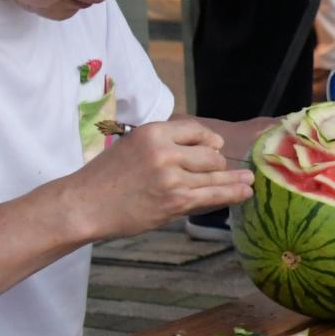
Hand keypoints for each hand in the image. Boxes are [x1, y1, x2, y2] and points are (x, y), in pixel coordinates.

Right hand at [65, 119, 253, 240]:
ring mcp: (172, 178)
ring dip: (234, 180)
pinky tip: (244, 193)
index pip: (197, 130)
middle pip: (211, 154)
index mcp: (154, 132)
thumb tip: (207, 147)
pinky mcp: (175, 202)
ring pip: (215, 176)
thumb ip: (166, 143)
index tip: (217, 147)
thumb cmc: (106, 177)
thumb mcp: (134, 145)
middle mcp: (166, 152)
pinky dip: (232, 194)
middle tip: (222, 170)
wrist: (85, 204)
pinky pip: (212, 195)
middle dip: (219, 163)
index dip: (210, 141)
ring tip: (248, 181)